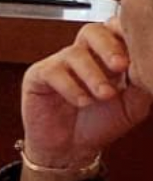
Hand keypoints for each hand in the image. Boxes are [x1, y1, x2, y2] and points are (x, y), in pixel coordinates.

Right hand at [18, 20, 152, 171]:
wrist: (71, 149)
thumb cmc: (100, 124)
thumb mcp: (133, 105)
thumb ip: (142, 84)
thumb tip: (151, 68)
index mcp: (108, 56)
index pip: (116, 30)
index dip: (126, 33)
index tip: (139, 49)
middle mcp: (84, 55)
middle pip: (93, 31)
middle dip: (109, 46)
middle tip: (120, 66)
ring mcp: (60, 63)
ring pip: (75, 53)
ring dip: (93, 75)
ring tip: (104, 95)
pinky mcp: (38, 76)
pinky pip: (53, 72)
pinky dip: (71, 87)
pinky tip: (82, 102)